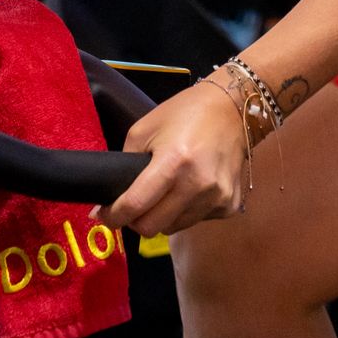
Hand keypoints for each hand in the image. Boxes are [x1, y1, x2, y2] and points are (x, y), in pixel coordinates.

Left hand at [97, 81, 249, 237]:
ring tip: (165, 193)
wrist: (234, 109)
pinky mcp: (229, 204)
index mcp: (174, 161)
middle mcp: (197, 184)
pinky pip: (197, 221)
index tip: (103, 215)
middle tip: (132, 207)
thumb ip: (127, 161)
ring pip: (174, 228)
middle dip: (135, 220)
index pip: (135, 205)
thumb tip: (114, 194)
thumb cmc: (186, 112)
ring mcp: (216, 197)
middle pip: (152, 227)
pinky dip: (186, 212)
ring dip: (162, 217)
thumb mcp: (145, 128)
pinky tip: (190, 189)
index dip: (113, 216)